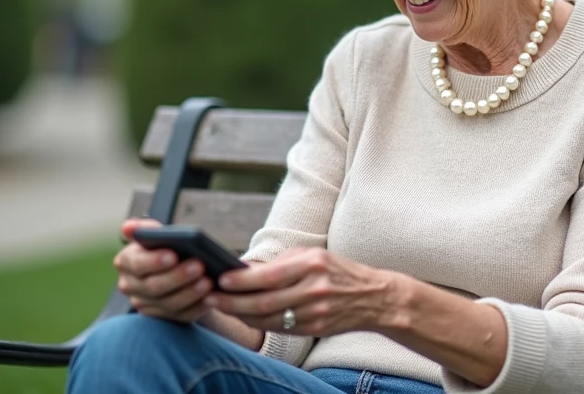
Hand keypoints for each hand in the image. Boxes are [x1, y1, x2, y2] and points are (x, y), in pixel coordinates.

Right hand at [114, 218, 212, 322]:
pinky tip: (211, 298)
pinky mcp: (163, 318)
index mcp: (126, 262)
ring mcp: (146, 305)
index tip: (173, 255)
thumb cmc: (164, 246)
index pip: (137, 264)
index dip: (154, 261)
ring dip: (190, 293)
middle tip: (199, 265)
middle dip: (178, 276)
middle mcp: (131, 286)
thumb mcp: (155, 235)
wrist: (174, 267)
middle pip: (154, 286)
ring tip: (208, 281)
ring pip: (169, 304)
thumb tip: (129, 227)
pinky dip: (197, 307)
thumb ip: (146, 229)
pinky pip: (181, 316)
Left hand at [208, 247, 403, 336]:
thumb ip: (281, 262)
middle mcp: (314, 288)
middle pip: (264, 301)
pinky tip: (245, 317)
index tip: (220, 279)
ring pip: (269, 318)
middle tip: (210, 298)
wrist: (373, 297)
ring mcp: (315, 311)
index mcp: (312, 264)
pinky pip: (280, 328)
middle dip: (232, 302)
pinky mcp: (315, 328)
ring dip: (241, 315)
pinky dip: (259, 323)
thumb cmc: (337, 270)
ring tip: (222, 307)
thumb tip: (243, 268)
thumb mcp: (313, 255)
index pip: (270, 275)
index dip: (242, 281)